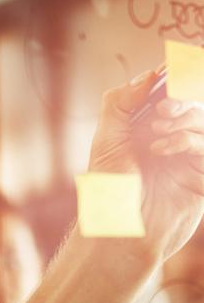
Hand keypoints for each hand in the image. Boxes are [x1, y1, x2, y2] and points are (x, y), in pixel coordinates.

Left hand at [88, 69, 203, 260]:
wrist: (119, 227)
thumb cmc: (109, 187)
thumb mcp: (107, 139)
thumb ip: (121, 103)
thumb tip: (148, 75)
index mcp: (147, 129)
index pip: (168, 96)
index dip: (171, 82)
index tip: (165, 75)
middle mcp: (170, 141)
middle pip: (191, 105)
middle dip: (179, 99)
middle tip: (161, 109)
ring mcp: (189, 159)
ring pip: (202, 122)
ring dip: (183, 119)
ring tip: (157, 131)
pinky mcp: (202, 177)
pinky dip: (187, 140)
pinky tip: (161, 149)